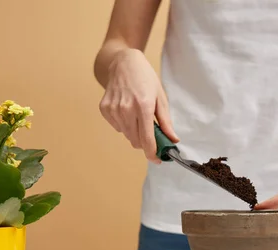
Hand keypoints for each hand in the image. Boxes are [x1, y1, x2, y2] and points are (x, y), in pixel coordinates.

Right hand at [99, 49, 178, 163]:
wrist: (123, 63)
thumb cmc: (145, 79)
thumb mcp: (160, 98)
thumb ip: (166, 122)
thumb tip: (173, 140)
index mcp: (143, 106)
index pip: (146, 139)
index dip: (152, 153)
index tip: (157, 159)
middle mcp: (126, 109)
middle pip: (136, 141)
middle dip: (145, 142)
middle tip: (152, 133)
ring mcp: (113, 109)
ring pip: (126, 135)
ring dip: (134, 132)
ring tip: (138, 116)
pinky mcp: (104, 109)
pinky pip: (117, 127)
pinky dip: (124, 124)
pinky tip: (127, 111)